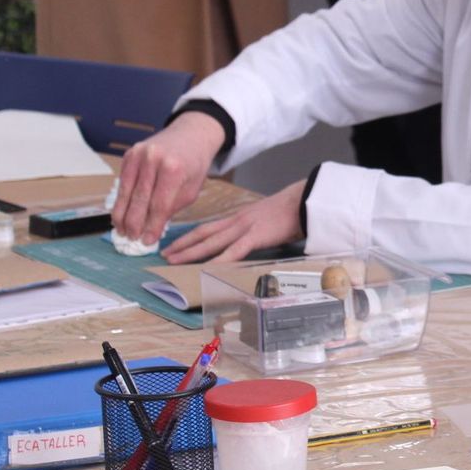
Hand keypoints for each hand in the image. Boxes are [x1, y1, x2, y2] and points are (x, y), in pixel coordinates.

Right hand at [113, 112, 225, 245]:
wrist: (191, 134)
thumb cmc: (194, 165)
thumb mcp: (193, 188)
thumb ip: (173, 207)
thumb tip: (152, 228)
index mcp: (173, 168)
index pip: (159, 205)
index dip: (151, 225)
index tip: (147, 241)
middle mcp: (153, 159)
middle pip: (139, 199)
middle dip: (134, 223)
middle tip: (131, 239)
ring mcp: (139, 154)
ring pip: (126, 191)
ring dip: (122, 214)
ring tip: (122, 231)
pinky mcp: (129, 154)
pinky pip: (122, 182)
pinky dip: (120, 199)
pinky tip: (120, 213)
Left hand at [161, 179, 303, 262]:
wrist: (307, 200)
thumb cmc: (293, 210)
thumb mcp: (268, 219)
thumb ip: (256, 229)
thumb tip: (251, 240)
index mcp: (240, 218)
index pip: (209, 227)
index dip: (190, 237)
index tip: (175, 244)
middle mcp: (238, 221)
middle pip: (204, 234)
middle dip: (182, 245)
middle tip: (164, 254)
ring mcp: (245, 228)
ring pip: (212, 241)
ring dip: (191, 252)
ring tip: (173, 260)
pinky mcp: (256, 236)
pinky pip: (234, 251)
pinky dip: (219, 261)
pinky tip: (206, 268)